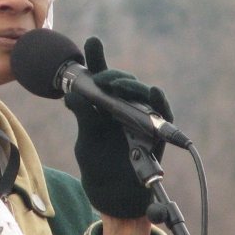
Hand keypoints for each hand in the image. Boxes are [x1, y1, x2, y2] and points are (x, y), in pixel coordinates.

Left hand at [64, 36, 171, 218]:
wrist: (113, 193)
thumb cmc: (99, 164)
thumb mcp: (87, 140)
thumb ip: (83, 116)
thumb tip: (73, 93)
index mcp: (102, 106)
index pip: (99, 79)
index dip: (96, 58)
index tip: (92, 40)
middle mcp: (122, 107)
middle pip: (120, 83)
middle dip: (112, 75)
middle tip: (102, 77)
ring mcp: (139, 117)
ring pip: (140, 94)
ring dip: (131, 86)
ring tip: (118, 83)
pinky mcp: (155, 131)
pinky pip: (161, 113)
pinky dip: (159, 102)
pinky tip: (154, 90)